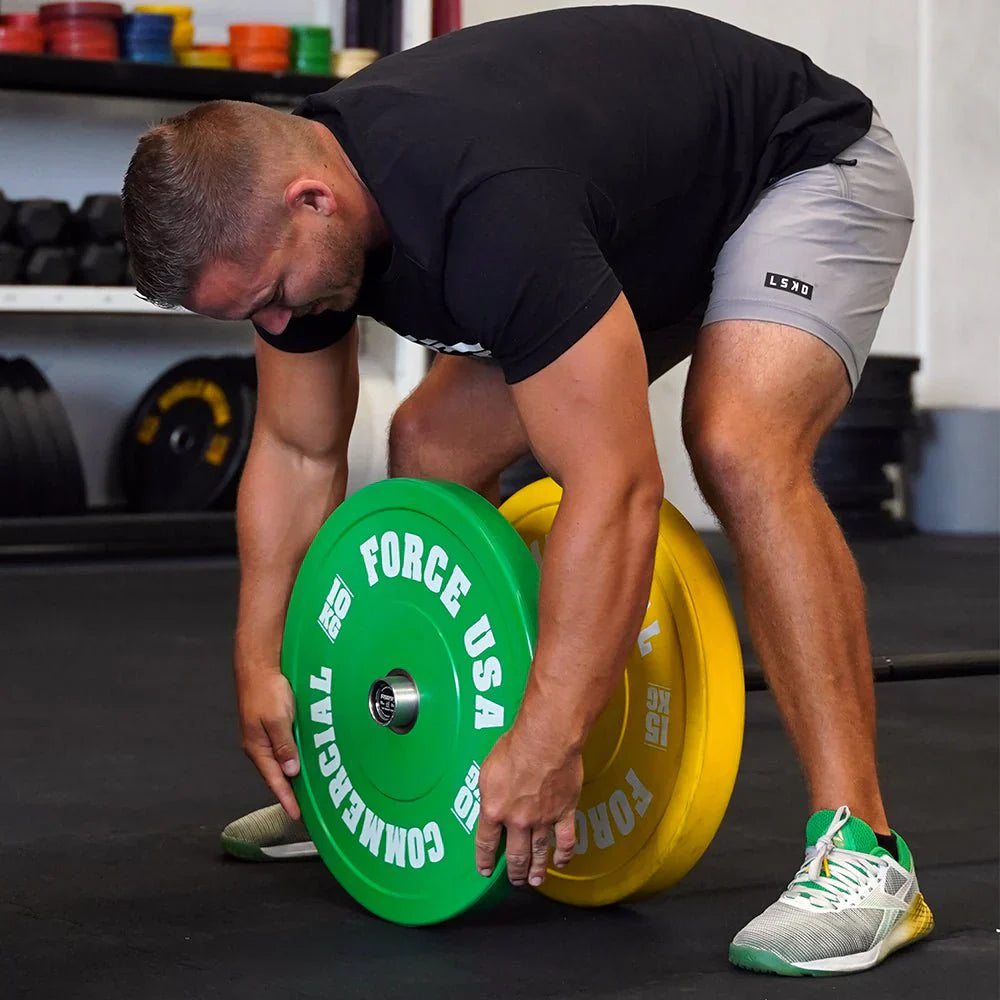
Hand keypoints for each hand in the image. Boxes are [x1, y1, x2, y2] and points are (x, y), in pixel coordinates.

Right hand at [235, 667, 300, 819]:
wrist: (258, 666)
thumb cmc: (265, 689)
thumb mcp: (277, 719)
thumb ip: (284, 745)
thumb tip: (290, 770)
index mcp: (257, 748)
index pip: (275, 781)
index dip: (286, 799)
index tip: (296, 815)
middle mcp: (259, 746)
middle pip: (276, 775)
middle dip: (289, 792)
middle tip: (303, 808)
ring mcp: (264, 736)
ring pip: (280, 761)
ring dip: (292, 775)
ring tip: (305, 790)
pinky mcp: (270, 726)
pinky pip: (283, 748)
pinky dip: (292, 757)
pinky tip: (302, 760)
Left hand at [475, 725, 582, 886]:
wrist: (545, 741)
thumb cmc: (515, 747)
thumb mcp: (488, 769)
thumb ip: (488, 791)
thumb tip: (490, 799)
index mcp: (494, 810)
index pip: (486, 843)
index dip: (484, 860)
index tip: (485, 871)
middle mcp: (517, 821)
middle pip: (515, 855)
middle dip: (514, 871)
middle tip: (514, 880)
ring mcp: (543, 820)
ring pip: (539, 853)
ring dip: (536, 870)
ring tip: (534, 881)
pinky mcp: (564, 813)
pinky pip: (566, 841)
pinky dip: (564, 855)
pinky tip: (561, 863)